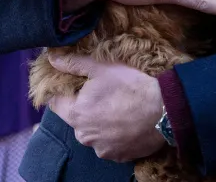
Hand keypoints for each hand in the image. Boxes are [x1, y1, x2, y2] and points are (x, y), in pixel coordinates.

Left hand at [48, 54, 164, 162]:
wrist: (164, 111)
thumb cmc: (130, 86)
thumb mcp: (100, 68)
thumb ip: (73, 63)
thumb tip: (52, 58)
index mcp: (76, 114)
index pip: (55, 103)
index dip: (63, 90)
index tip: (75, 83)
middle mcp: (84, 136)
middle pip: (75, 117)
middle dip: (83, 105)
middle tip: (100, 91)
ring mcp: (101, 149)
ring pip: (92, 131)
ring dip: (98, 120)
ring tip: (116, 106)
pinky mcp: (118, 156)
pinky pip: (108, 143)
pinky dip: (113, 133)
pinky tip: (125, 121)